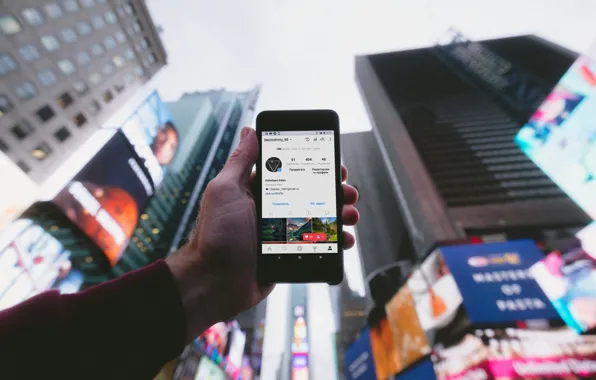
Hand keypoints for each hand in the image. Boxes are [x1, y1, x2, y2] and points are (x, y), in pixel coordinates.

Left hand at [166, 127, 359, 341]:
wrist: (214, 283)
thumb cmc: (215, 236)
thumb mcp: (225, 191)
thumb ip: (240, 162)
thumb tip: (249, 131)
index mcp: (257, 191)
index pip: (293, 172)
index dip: (315, 166)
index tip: (334, 164)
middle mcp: (272, 210)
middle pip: (312, 194)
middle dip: (334, 191)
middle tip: (348, 191)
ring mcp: (283, 233)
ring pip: (319, 219)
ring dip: (339, 214)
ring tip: (350, 215)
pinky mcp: (290, 254)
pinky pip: (318, 245)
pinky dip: (335, 242)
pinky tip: (344, 239)